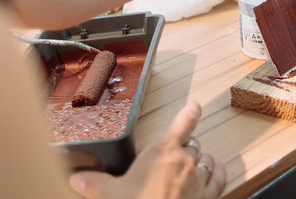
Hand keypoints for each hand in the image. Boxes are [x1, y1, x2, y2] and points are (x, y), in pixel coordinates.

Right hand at [68, 100, 224, 198]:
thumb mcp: (110, 195)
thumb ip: (94, 184)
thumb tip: (76, 179)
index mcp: (162, 151)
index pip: (183, 123)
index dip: (190, 112)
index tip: (195, 105)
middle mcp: (184, 160)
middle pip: (192, 144)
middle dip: (184, 147)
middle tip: (174, 156)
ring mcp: (199, 179)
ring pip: (206, 159)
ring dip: (200, 160)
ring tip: (192, 165)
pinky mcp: (209, 197)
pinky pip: (219, 178)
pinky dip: (218, 172)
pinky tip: (217, 170)